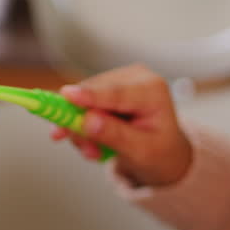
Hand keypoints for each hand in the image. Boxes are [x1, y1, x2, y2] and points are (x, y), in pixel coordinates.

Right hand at [54, 64, 192, 187]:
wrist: (163, 151)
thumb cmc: (158, 151)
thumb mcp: (142, 151)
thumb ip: (116, 135)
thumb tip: (88, 121)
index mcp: (153, 90)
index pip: (117, 92)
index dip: (90, 95)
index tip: (66, 95)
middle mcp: (136, 77)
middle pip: (93, 93)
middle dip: (81, 124)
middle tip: (87, 152)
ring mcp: (119, 79)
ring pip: (81, 99)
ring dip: (81, 130)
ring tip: (95, 152)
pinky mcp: (104, 86)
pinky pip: (79, 104)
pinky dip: (81, 126)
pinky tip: (93, 143)